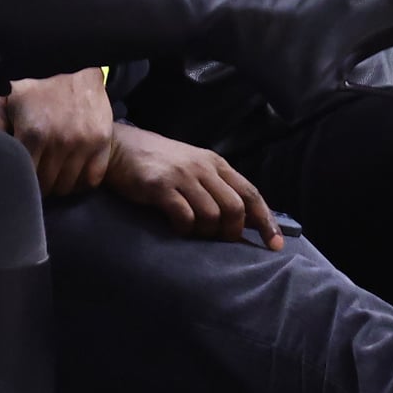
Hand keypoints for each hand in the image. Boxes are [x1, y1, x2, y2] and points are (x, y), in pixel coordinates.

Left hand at [0, 69, 112, 195]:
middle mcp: (60, 141)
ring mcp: (84, 143)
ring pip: (68, 186)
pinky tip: (72, 171)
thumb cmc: (35, 86)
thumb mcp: (6, 99)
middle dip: (39, 185)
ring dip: (58, 184)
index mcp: (33, 132)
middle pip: (46, 185)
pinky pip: (91, 179)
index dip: (21, 180)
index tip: (21, 176)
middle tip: (37, 176)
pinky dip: (81, 181)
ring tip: (53, 173)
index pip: (25, 177)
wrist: (75, 63)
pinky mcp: (103, 142)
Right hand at [102, 123, 280, 248]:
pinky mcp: (159, 187)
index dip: (265, 221)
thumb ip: (215, 187)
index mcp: (215, 163)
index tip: (274, 244)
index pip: (250, 193)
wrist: (119, 147)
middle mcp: (203, 168)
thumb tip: (240, 221)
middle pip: (235, 208)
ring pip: (212, 215)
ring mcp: (181, 176)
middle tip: (221, 241)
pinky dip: (185, 228)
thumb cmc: (158, 162)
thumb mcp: (192, 167)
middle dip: (233, 232)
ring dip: (207, 233)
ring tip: (194, 233)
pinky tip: (177, 228)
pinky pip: (184, 216)